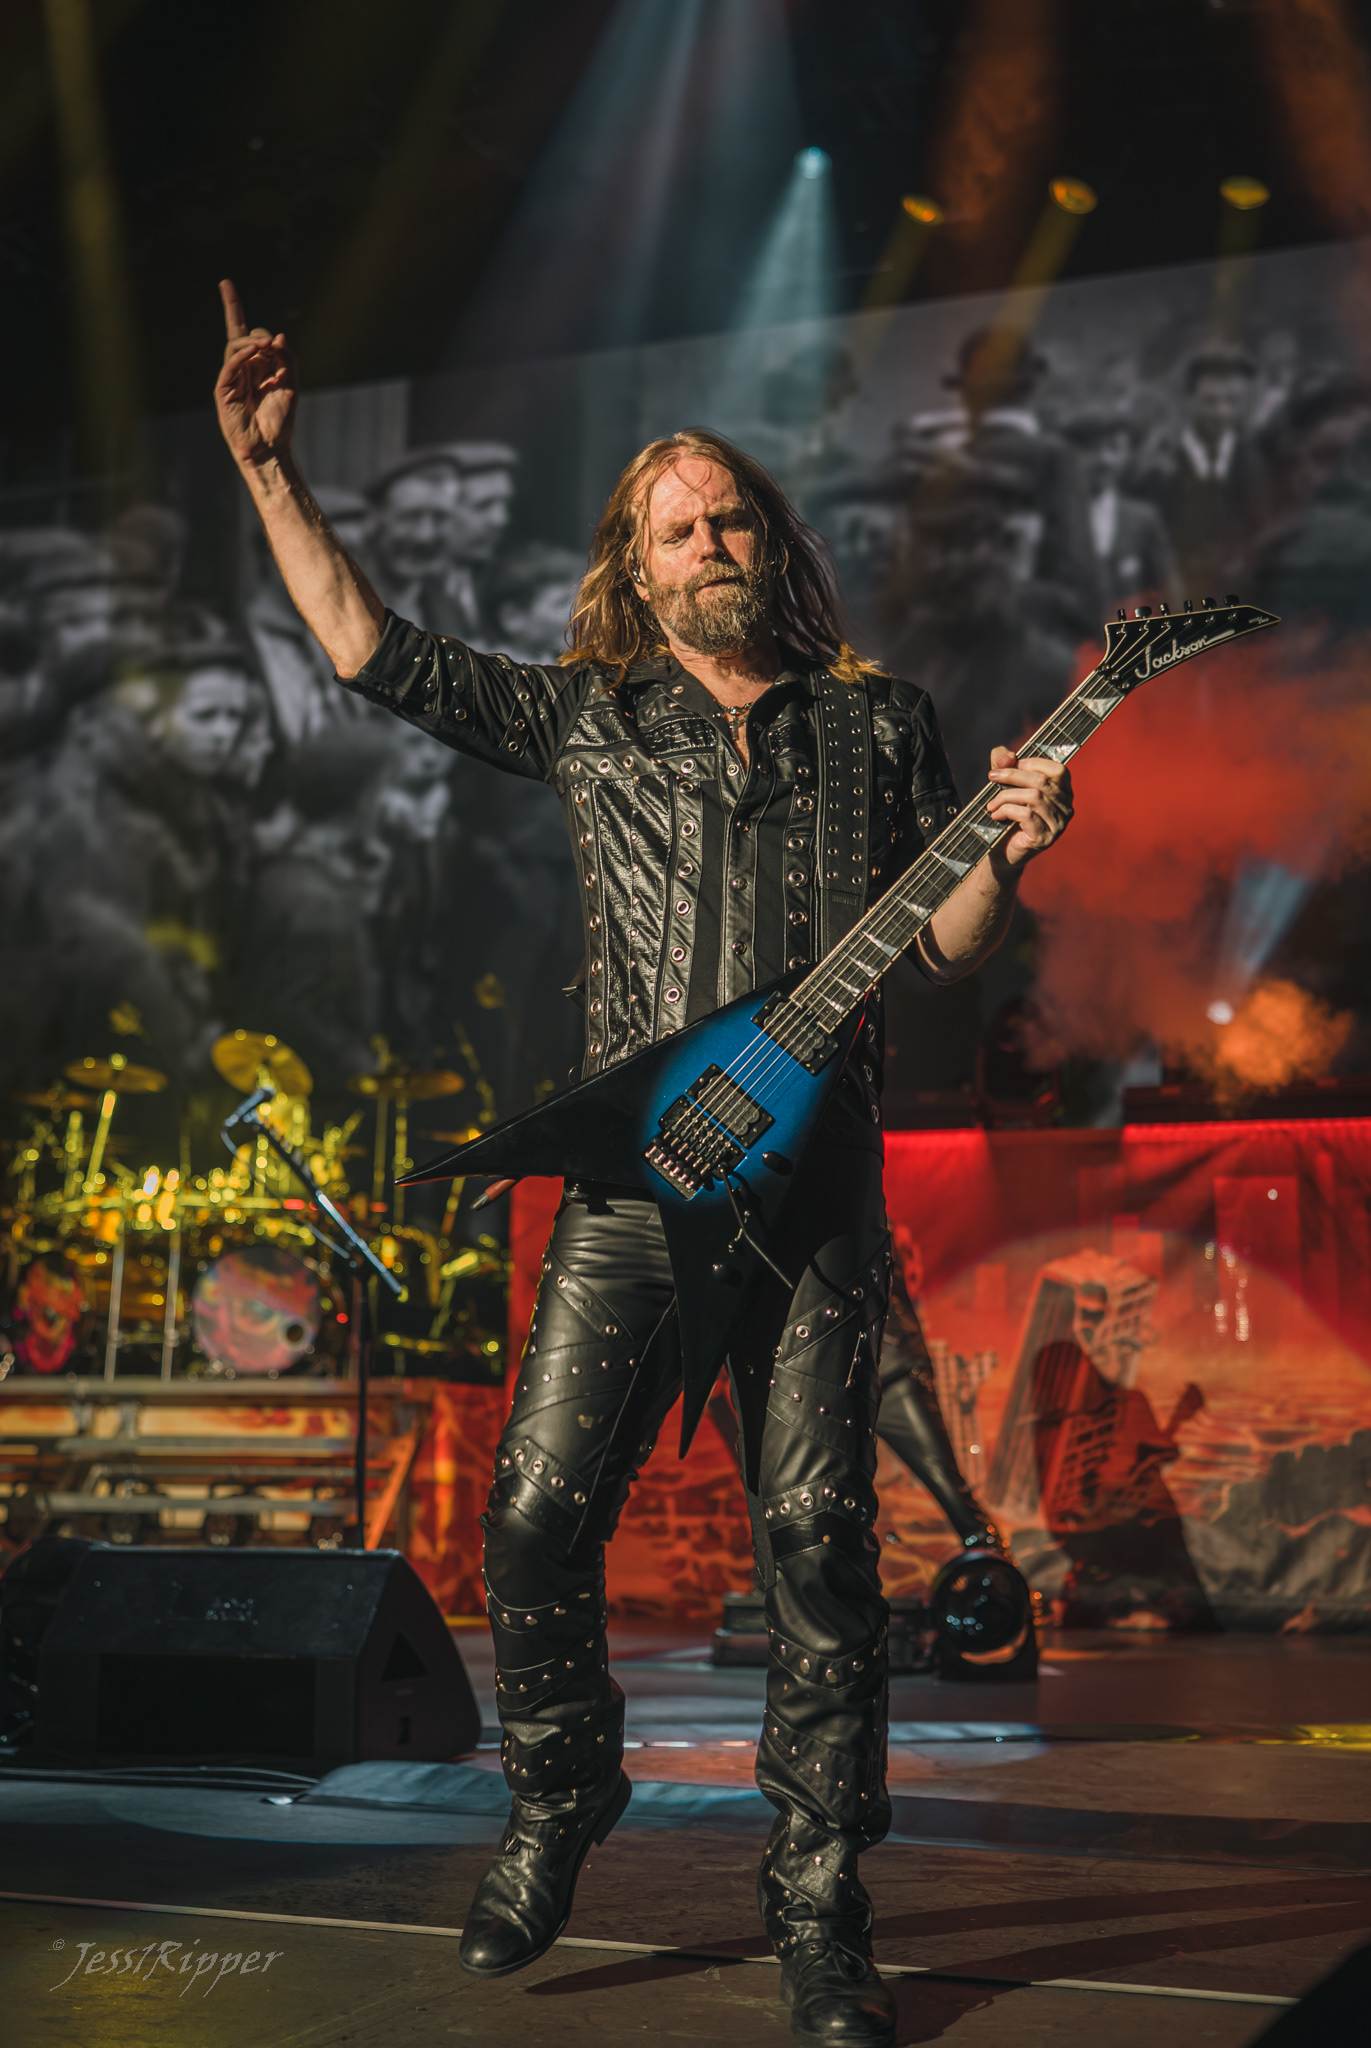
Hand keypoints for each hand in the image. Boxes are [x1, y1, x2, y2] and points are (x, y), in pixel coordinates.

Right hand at [213, 278, 296, 469]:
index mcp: (255, 365)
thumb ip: (286, 359)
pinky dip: (240, 355)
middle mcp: (240, 368)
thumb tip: (277, 336)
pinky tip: (253, 352)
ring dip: (250, 343)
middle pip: (240, 335)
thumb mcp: (291, 385)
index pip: (243, 331)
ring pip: (233, 348)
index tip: (225, 283)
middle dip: (256, 334)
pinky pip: (228, 366)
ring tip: (265, 348)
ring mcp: (230, 379)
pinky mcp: (223, 391)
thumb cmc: (280, 421)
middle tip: (271, 346)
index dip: (233, 307)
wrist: (271, 449)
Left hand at [985, 745, 1072, 864]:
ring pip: (1034, 797)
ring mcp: (1058, 825)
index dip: (1033, 763)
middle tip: (991, 776)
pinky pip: (1027, 815)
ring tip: (992, 804)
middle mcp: (1066, 808)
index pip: (1058, 770)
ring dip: (1006, 796)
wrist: (1001, 851)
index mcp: (1063, 792)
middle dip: (1012, 775)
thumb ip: (1005, 763)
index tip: (1008, 765)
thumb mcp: (1004, 783)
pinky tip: (996, 816)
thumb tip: (1008, 757)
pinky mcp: (1045, 838)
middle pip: (1042, 782)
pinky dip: (1007, 811)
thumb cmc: (1006, 814)